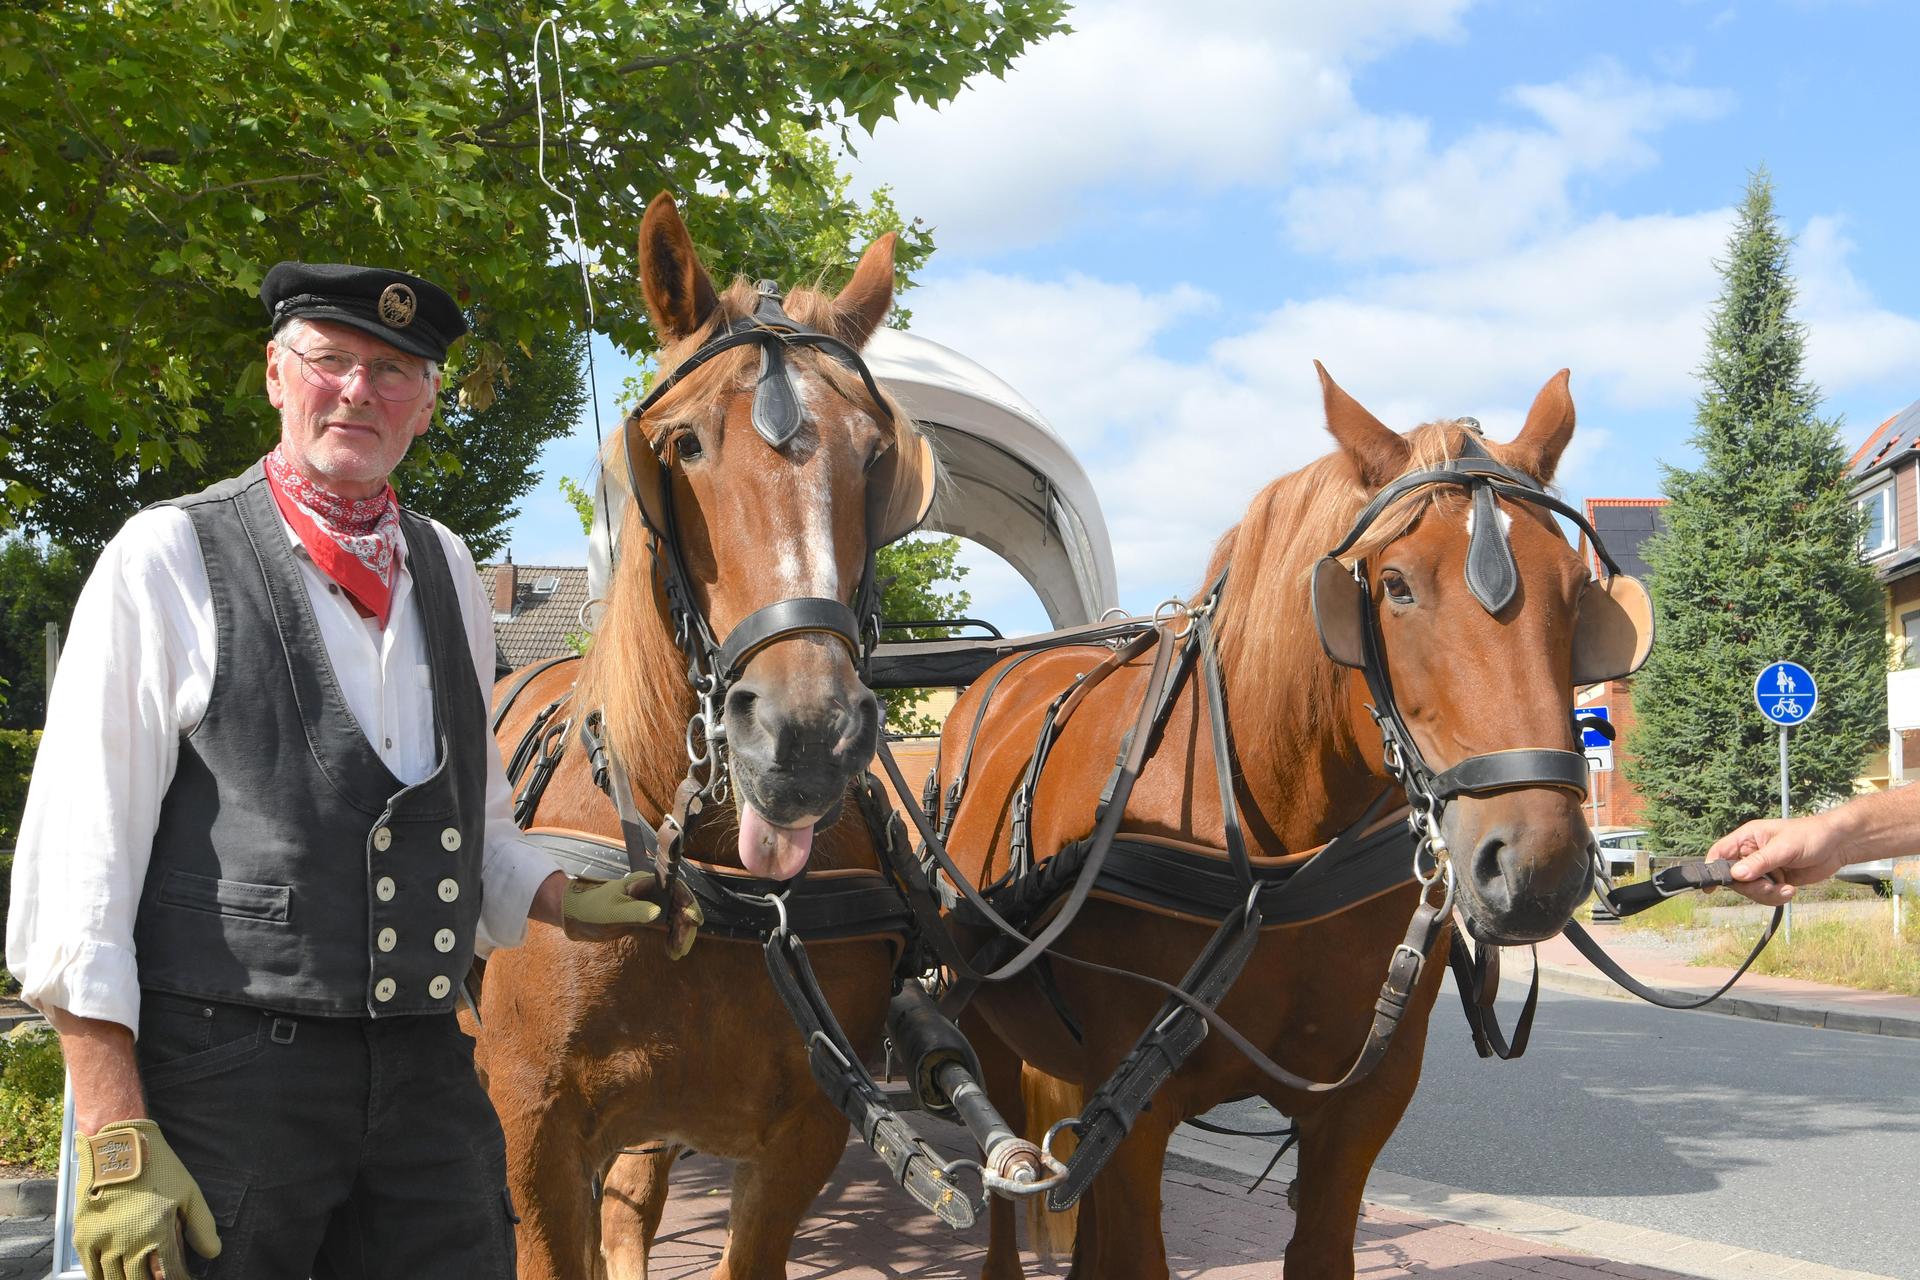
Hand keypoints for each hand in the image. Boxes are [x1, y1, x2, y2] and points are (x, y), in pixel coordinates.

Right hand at [73, 1119, 220, 1279]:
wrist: (118, 1147)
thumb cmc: (158, 1168)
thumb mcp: (188, 1192)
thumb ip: (201, 1226)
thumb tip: (213, 1253)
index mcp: (156, 1231)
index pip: (169, 1274)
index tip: (184, 1279)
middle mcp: (127, 1241)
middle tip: (162, 1279)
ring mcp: (102, 1242)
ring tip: (139, 1278)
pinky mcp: (83, 1238)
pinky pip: (91, 1272)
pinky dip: (103, 1279)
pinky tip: (114, 1277)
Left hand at [561, 869, 703, 957]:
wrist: (575, 916)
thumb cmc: (591, 908)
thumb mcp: (612, 911)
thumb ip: (635, 911)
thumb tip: (658, 913)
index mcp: (646, 883)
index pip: (675, 889)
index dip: (688, 903)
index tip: (694, 920)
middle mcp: (652, 892)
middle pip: (679, 906)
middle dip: (685, 925)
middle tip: (682, 947)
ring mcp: (650, 905)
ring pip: (676, 918)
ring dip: (681, 934)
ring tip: (677, 952)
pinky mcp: (646, 919)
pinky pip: (667, 927)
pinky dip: (672, 938)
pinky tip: (671, 950)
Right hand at [1706, 815, 1850, 904]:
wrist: (1839, 845)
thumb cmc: (1811, 836)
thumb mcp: (1784, 848)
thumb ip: (1760, 862)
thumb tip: (1735, 875)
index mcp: (1747, 838)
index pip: (1720, 853)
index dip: (1712, 869)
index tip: (1711, 888)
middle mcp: (1751, 854)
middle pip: (1734, 878)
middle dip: (1751, 888)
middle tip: (1770, 888)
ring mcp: (1763, 869)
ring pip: (1751, 890)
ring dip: (1767, 895)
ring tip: (1787, 889)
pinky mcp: (1775, 880)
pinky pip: (1766, 895)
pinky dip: (1777, 897)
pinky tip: (1791, 890)